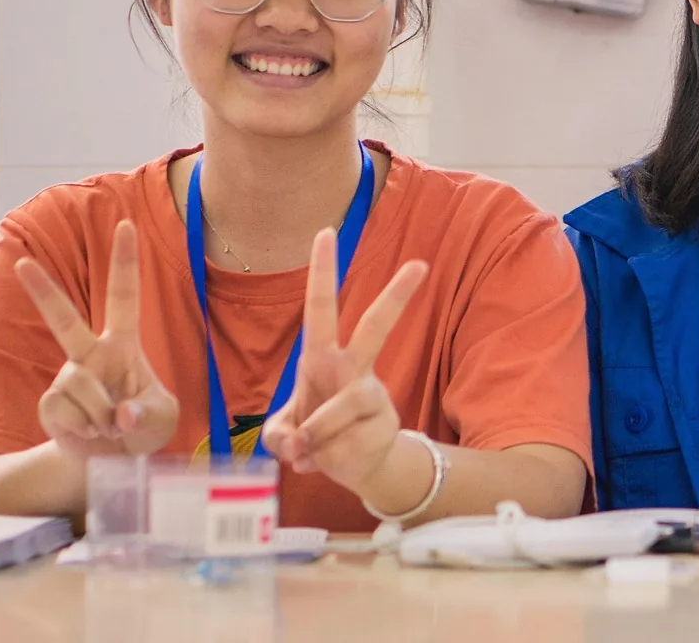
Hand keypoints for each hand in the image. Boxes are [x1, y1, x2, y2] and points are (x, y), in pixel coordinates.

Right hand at [17, 220, 178, 458]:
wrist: (112, 461)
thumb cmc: (141, 425)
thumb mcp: (163, 417)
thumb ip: (148, 412)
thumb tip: (122, 412)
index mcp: (123, 345)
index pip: (124, 296)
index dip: (125, 262)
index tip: (125, 224)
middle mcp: (90, 355)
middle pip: (63, 320)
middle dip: (42, 292)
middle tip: (21, 262)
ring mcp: (67, 378)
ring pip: (83, 385)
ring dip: (105, 414)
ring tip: (111, 426)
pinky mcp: (50, 404)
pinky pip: (71, 411)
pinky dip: (89, 428)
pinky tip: (91, 433)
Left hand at [260, 229, 426, 495]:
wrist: (358, 467)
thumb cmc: (317, 436)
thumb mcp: (283, 435)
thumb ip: (278, 436)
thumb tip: (298, 442)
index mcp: (322, 360)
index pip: (321, 309)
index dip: (323, 272)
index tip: (327, 232)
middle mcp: (352, 370)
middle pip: (375, 328)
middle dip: (396, 297)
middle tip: (420, 265)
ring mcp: (372, 396)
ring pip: (344, 405)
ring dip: (318, 433)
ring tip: (309, 450)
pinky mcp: (385, 425)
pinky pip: (345, 443)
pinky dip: (326, 459)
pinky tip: (330, 460)